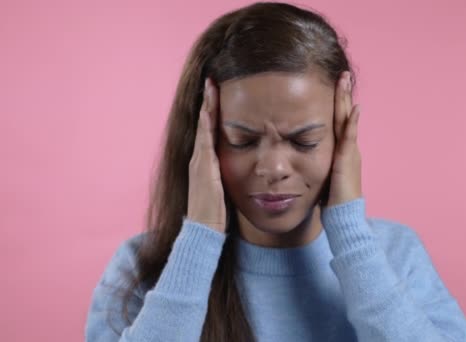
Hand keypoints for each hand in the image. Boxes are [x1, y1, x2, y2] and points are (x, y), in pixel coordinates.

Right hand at [186, 77, 225, 232]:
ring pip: (203, 127)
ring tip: (210, 84)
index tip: (219, 90)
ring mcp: (199, 162)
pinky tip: (209, 108)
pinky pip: (203, 140)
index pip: (210, 130)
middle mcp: (199, 159)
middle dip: (208, 101)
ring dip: (206, 106)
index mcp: (206, 163)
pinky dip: (205, 123)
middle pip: (204, 123)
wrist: (205, 232)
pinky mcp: (202, 168)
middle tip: (212, 78)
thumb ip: (232, 176)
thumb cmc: (218, 214)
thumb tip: (248, 167)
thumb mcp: (225, 189)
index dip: (213, 110)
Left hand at [326, 71, 361, 207]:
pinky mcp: (348, 160)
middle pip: (344, 114)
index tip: (334, 84)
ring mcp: (350, 152)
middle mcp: (348, 148)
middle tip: (343, 73)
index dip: (337, 103)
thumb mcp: (321, 175)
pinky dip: (352, 123)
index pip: (338, 121)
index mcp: (341, 150)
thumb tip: (298, 157)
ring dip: (346, 100)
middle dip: (343, 94)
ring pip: (347, 120)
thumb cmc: (330, 199)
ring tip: (346, 80)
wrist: (343, 215)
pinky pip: (350, 137)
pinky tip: (354, 108)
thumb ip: (314, 162)